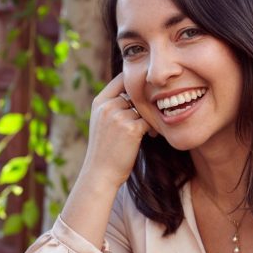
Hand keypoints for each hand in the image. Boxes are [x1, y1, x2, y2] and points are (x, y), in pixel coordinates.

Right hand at [82, 73, 150, 188]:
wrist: (101, 173)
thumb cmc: (104, 149)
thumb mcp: (101, 122)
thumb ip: (113, 106)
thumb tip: (134, 94)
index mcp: (99, 102)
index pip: (121, 80)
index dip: (135, 84)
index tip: (145, 92)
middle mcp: (108, 106)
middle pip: (136, 95)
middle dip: (144, 106)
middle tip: (149, 118)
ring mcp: (119, 117)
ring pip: (144, 109)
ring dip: (150, 118)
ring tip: (149, 131)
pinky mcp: (132, 129)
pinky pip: (150, 121)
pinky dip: (154, 128)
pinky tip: (152, 136)